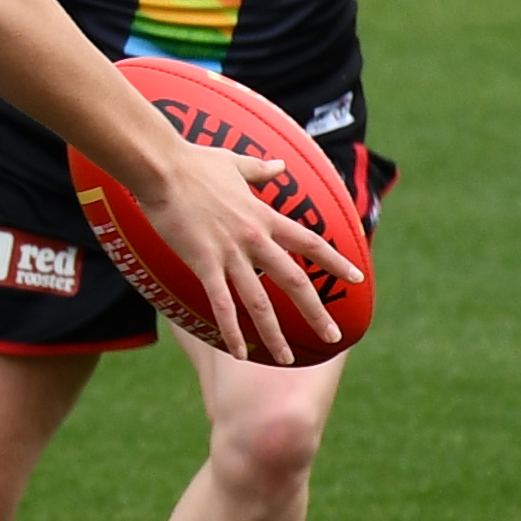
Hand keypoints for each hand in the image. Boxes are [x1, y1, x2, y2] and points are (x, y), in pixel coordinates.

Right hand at [127, 139, 352, 364]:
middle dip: (316, 312)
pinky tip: (240, 353)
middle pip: (294, 281)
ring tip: (288, 358)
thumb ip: (259, 169)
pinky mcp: (203, 262)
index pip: (309, 243)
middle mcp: (255, 239)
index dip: (335, 261)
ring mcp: (230, 253)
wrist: (162, 168)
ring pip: (260, 302)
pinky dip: (232, 331)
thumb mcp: (234, 163)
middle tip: (333, 335)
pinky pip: (221, 304)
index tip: (357, 278)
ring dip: (275, 333)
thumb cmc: (193, 163)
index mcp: (264, 216)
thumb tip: (279, 165)